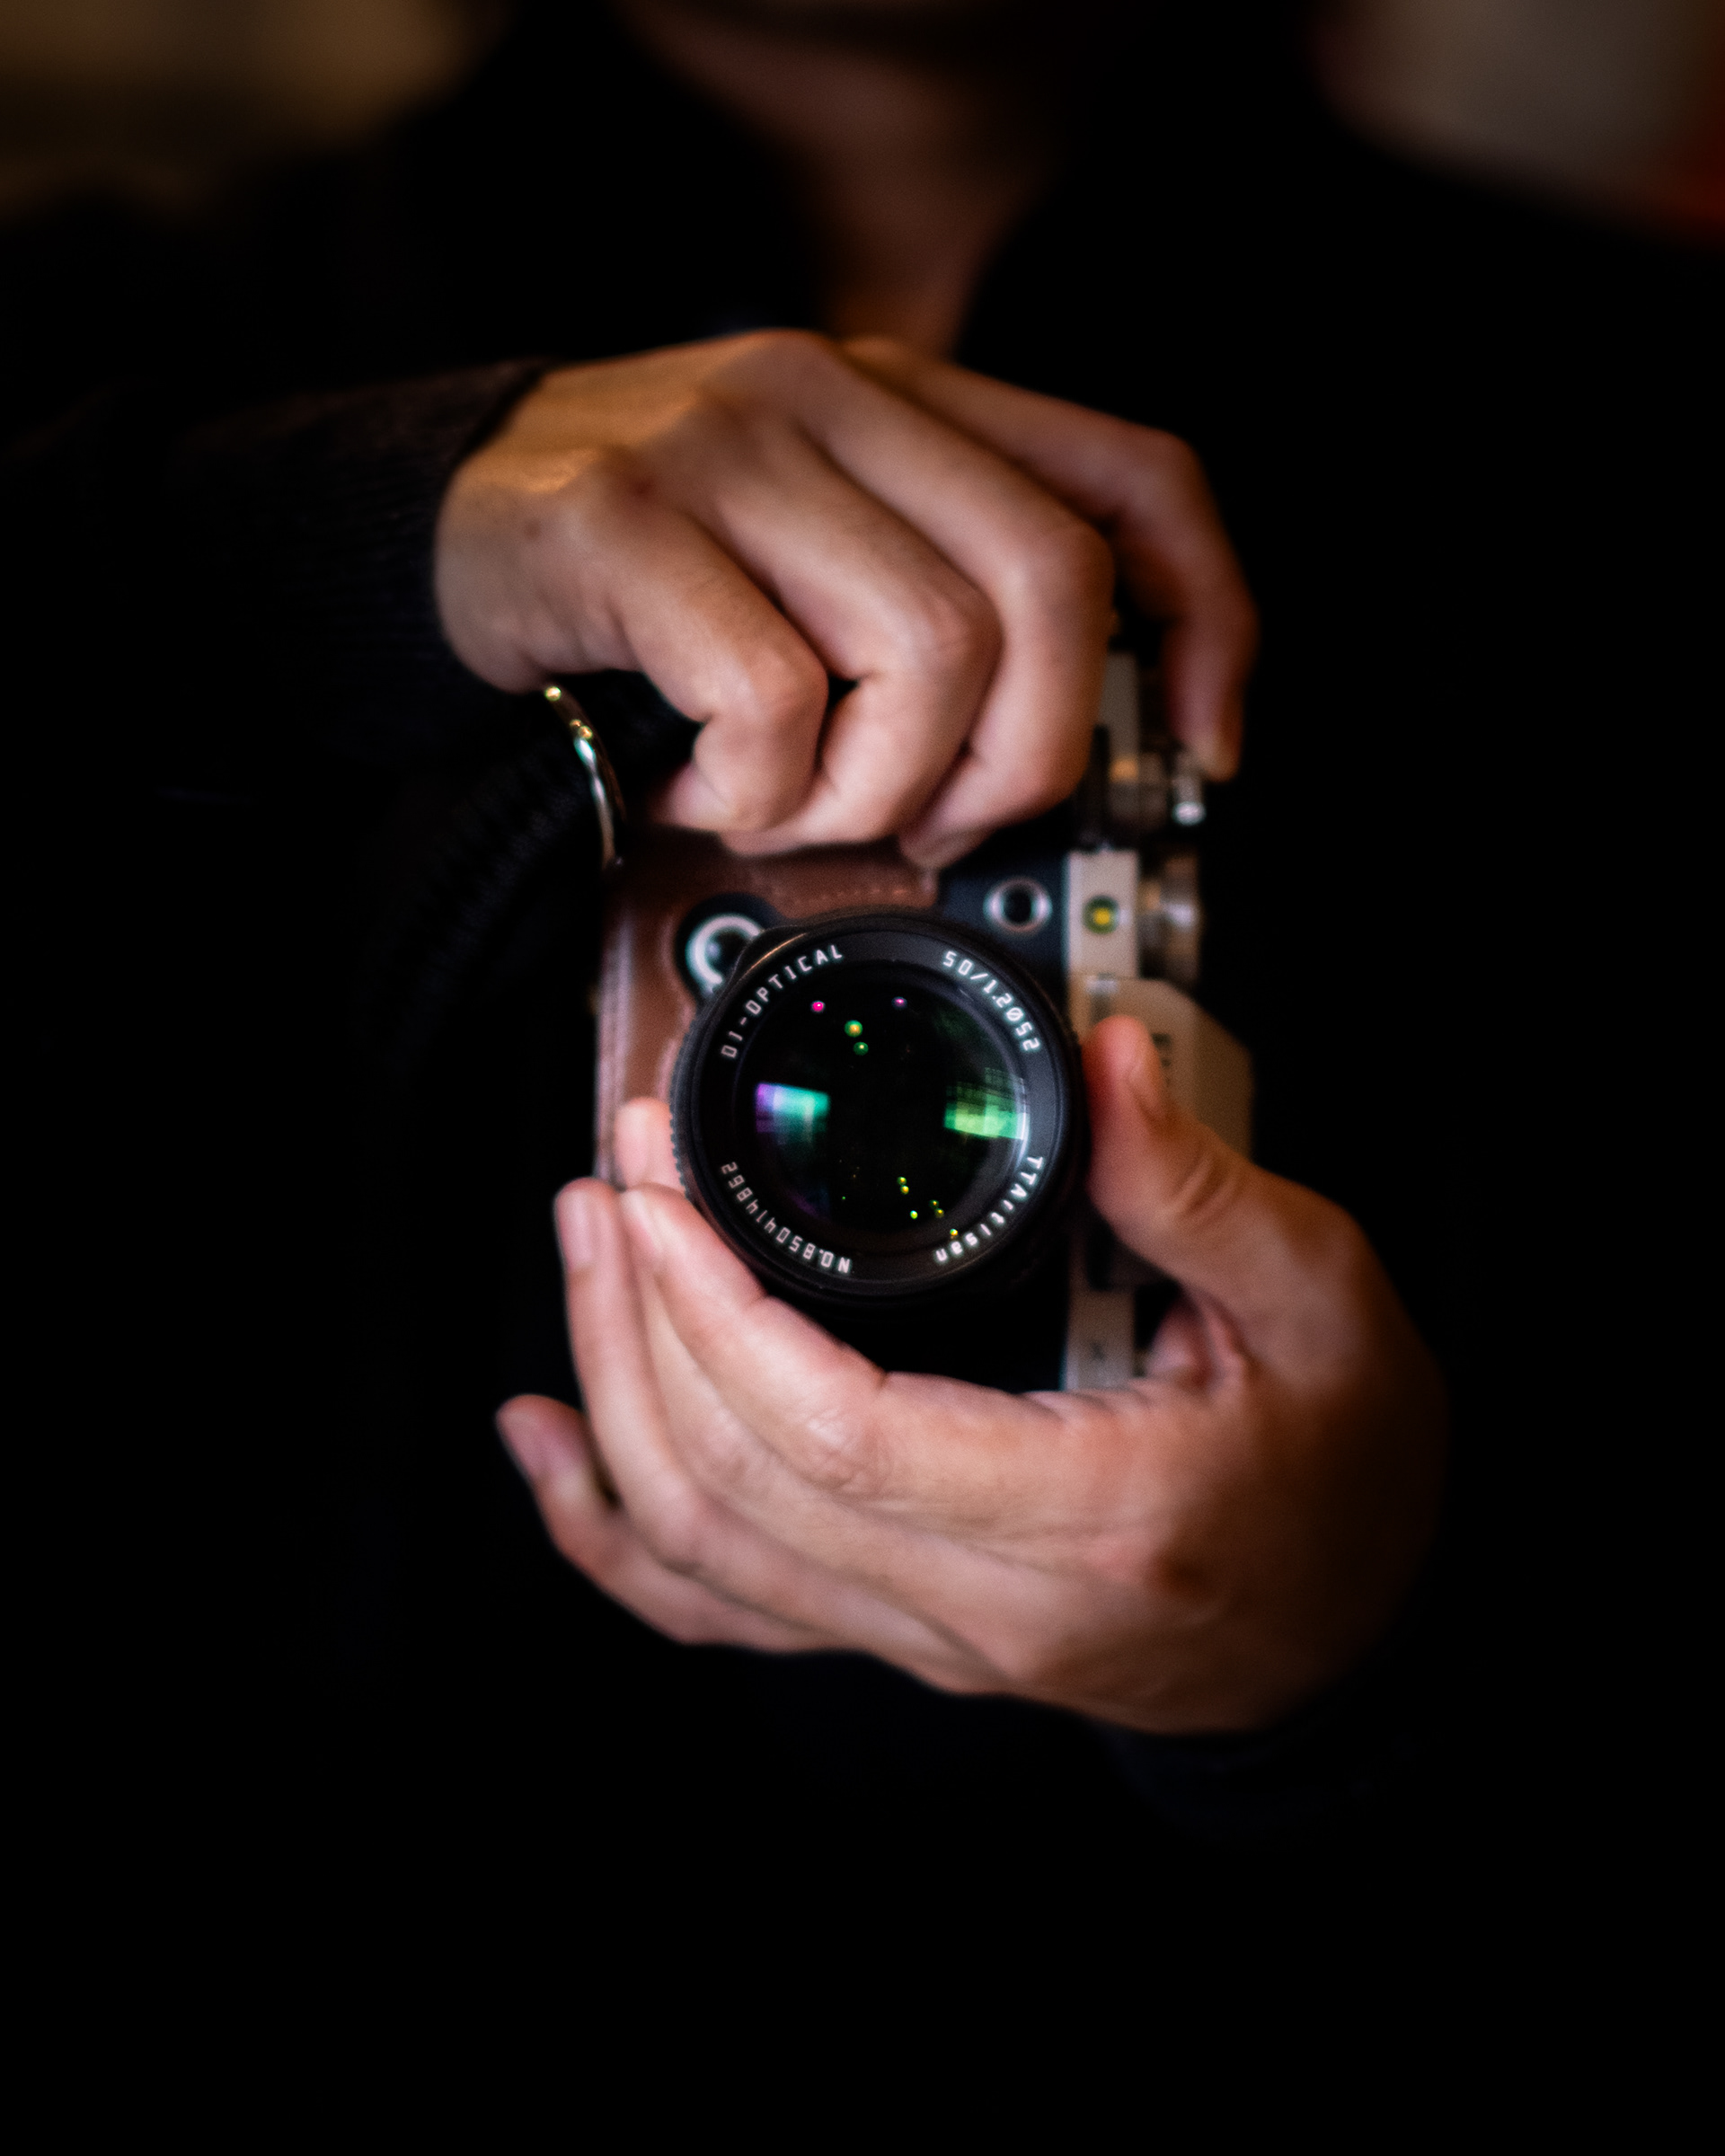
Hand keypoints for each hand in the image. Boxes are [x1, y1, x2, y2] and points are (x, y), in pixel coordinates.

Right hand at [437, 333, 1255, 867]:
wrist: (442, 525)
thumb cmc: (648, 569)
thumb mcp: (822, 549)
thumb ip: (938, 593)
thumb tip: (1063, 742)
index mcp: (911, 404)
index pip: (1133, 480)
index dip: (1208, 620)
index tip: (1203, 744)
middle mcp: (838, 398)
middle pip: (1047, 587)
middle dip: (1017, 759)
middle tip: (932, 823)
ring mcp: (731, 448)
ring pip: (924, 652)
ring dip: (869, 790)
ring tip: (785, 806)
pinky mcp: (628, 522)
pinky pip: (771, 696)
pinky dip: (752, 792)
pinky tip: (698, 793)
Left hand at [497, 1018, 1444, 1732]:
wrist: (1359, 1637)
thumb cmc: (1351, 1474)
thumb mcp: (1320, 1301)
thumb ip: (1193, 1181)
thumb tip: (1100, 1060)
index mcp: (1084, 1514)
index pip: (833, 1430)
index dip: (713, 1305)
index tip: (662, 1187)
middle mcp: (985, 1604)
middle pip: (735, 1487)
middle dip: (638, 1320)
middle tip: (613, 1179)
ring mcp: (930, 1637)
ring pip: (707, 1552)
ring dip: (615, 1398)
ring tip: (586, 1256)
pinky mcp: (904, 1632)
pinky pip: (725, 1609)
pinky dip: (612, 1534)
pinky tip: (548, 1451)